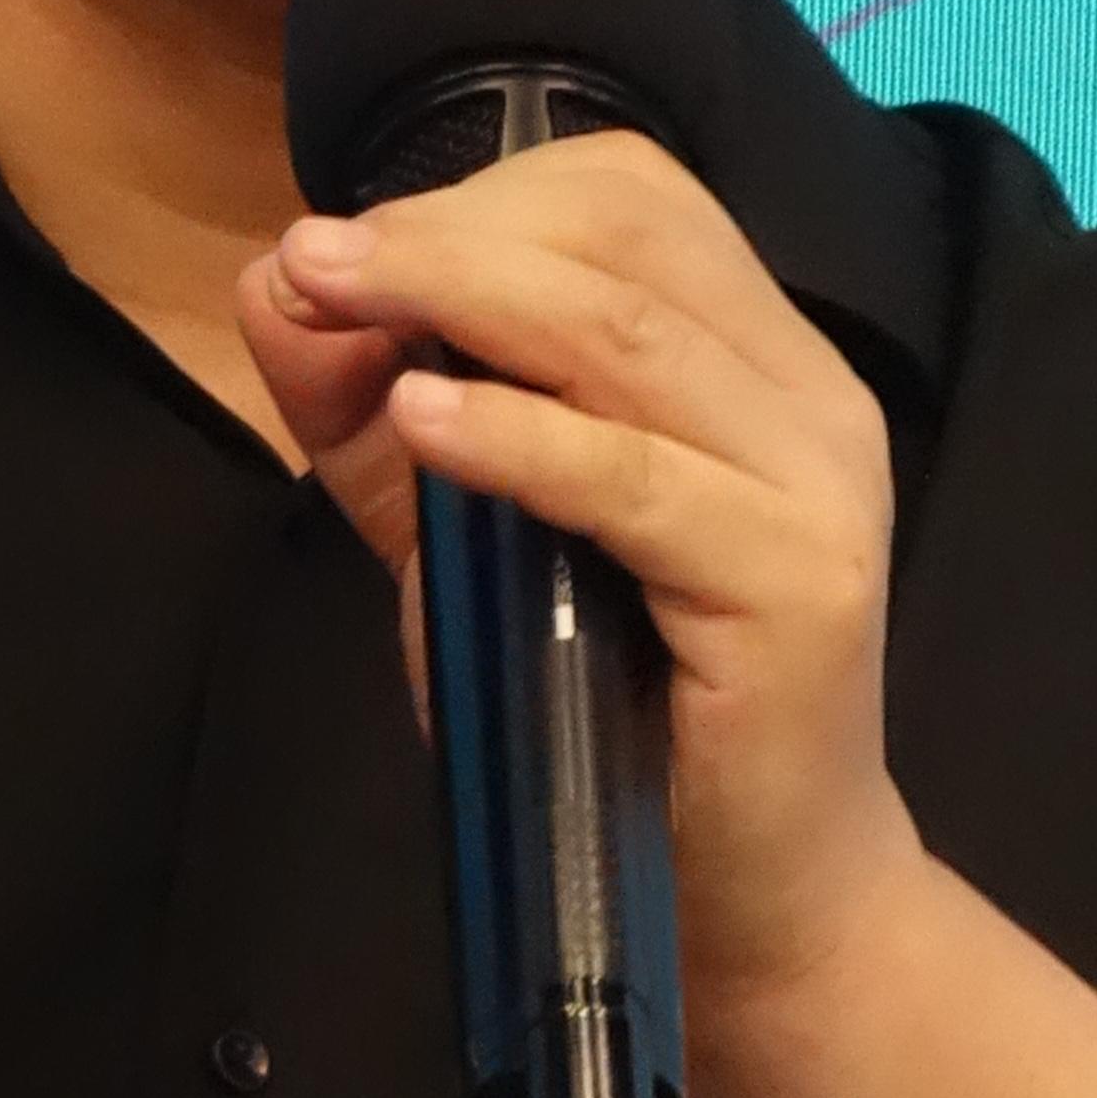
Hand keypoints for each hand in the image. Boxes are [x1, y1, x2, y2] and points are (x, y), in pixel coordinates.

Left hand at [235, 132, 917, 1012]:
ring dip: (461, 294)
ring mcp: (817, 484)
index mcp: (756, 353)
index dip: (480, 194)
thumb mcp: (464, 531)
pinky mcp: (798, 585)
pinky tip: (423, 421)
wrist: (746, 903)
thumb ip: (376, 408)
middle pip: (627, 238)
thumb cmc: (606, 711)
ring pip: (628, 334)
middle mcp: (808, 393)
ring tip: (336, 295)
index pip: (633, 197)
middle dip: (450, 233)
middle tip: (317, 261)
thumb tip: (278, 279)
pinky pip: (638, 479)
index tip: (342, 240)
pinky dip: (518, 436)